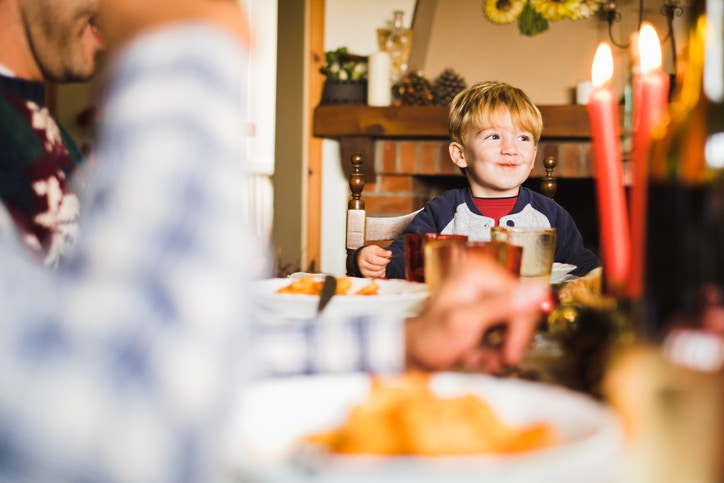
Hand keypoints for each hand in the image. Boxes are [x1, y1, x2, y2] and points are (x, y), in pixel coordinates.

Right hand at [357, 245, 391, 277]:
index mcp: (365, 255)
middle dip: (383, 265)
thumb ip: (383, 252)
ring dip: (382, 270)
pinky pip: (377, 278)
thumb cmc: (369, 253)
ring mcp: (363, 271)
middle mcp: (362, 264)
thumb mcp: (376, 249)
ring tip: (381, 265)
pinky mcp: (366, 277)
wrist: (362, 257)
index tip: (387, 259)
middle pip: (377, 268)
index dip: (383, 261)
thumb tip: (389, 253)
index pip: (374, 260)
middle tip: (384, 261)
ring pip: (378, 274)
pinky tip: (379, 269)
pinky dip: (380, 274)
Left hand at [404, 251, 549, 373]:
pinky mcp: (486, 309)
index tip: (510, 354)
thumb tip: (538, 290)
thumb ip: (502, 306)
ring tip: (478, 356)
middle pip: (521, 311)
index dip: (520, 331)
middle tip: (495, 360)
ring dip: (499, 348)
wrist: (413, 353)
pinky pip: (505, 330)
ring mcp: (485, 293)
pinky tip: (476, 354)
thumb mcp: (466, 322)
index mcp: (479, 271)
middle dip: (508, 341)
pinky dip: (494, 348)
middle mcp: (484, 277)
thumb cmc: (430, 337)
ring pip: (515, 324)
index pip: (523, 298)